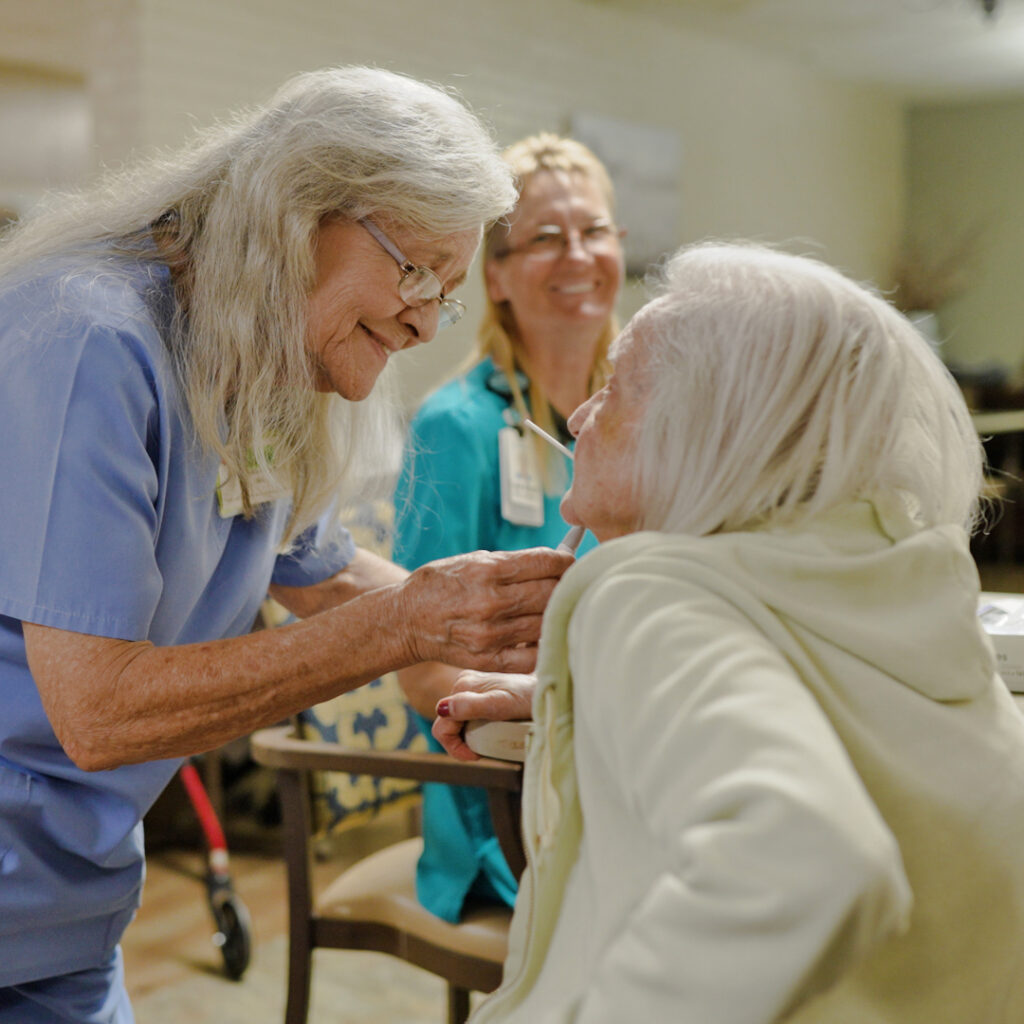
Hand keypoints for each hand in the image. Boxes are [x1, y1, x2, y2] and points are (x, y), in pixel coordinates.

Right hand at [396, 548, 571, 674]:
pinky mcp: (488, 660)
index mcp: (486, 572)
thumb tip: (551, 561)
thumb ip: (511, 562)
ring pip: (545, 622)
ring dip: (556, 613)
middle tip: (569, 583)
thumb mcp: (470, 560)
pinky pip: (532, 655)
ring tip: (557, 607)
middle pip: (550, 593)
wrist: (406, 621)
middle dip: (565, 585)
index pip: (545, 564)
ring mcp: (490, 635)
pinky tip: (541, 633)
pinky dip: (542, 643)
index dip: (564, 561)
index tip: (568, 562)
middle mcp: (490, 603)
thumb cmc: (440, 585)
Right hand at [432, 670, 536, 760]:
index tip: (477, 755)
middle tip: (485, 749)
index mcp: (463, 685)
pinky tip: (494, 729)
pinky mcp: (481, 693)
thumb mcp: (502, 705)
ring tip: (493, 738)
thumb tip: (442, 709)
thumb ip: (471, 706)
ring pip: (457, 722)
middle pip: (448, 724)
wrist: (550, 690)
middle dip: (463, 742)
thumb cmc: (531, 698)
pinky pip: (468, 716)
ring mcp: (472, 688)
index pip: (442, 726)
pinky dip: (477, 729)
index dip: (456, 747)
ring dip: (470, 736)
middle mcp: (464, 683)